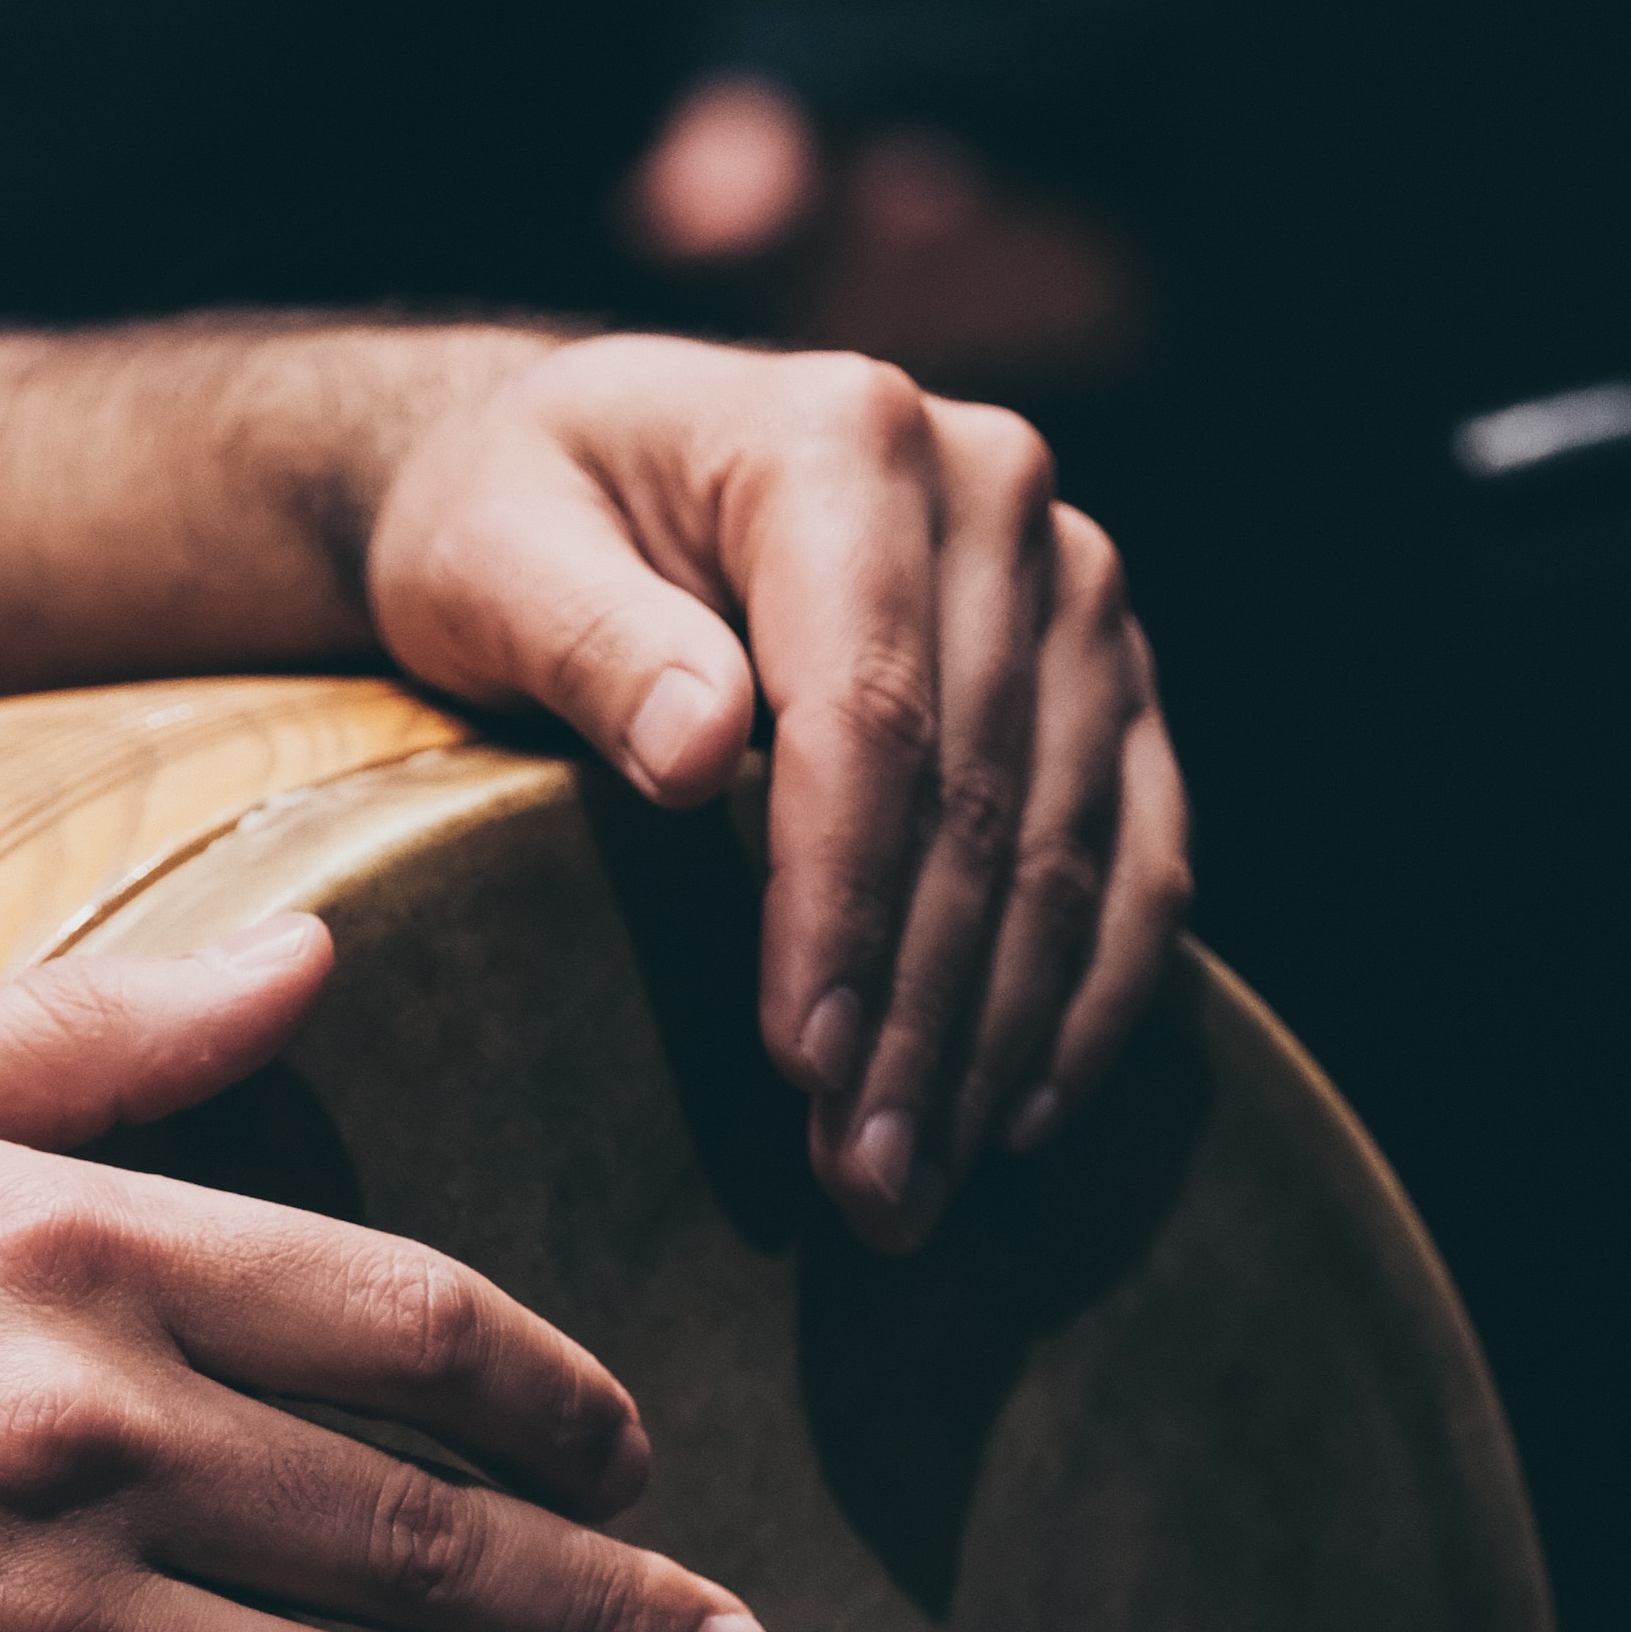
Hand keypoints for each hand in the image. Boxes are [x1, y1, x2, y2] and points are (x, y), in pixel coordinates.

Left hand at [367, 336, 1192, 1249]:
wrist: (595, 464)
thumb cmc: (518, 519)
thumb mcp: (492, 554)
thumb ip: (586, 638)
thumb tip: (697, 752)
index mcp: (846, 443)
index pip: (868, 712)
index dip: (842, 903)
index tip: (804, 1061)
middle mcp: (996, 493)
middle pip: (983, 798)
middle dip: (922, 1017)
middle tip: (865, 1186)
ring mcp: (1071, 586)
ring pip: (1072, 846)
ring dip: (1000, 1039)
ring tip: (916, 1188)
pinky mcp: (1104, 676)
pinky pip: (1138, 849)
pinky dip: (1091, 993)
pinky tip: (1022, 1117)